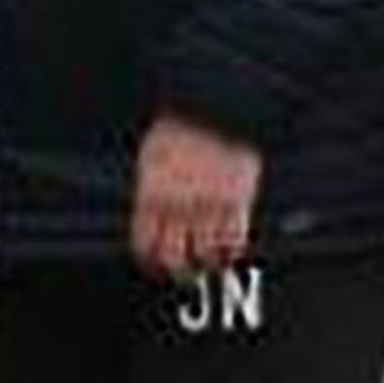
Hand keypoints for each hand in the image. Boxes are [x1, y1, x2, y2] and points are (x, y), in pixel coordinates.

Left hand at [129, 113, 263, 284]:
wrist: (215, 108)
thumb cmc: (180, 128)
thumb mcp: (152, 158)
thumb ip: (151, 191)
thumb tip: (151, 218)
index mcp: (153, 195)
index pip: (147, 244)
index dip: (151, 260)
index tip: (157, 265)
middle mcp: (180, 206)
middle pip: (175, 257)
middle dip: (179, 270)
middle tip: (184, 273)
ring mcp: (209, 205)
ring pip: (206, 253)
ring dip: (206, 263)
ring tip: (209, 264)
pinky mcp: (237, 200)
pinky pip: (234, 239)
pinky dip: (231, 251)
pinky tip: (229, 251)